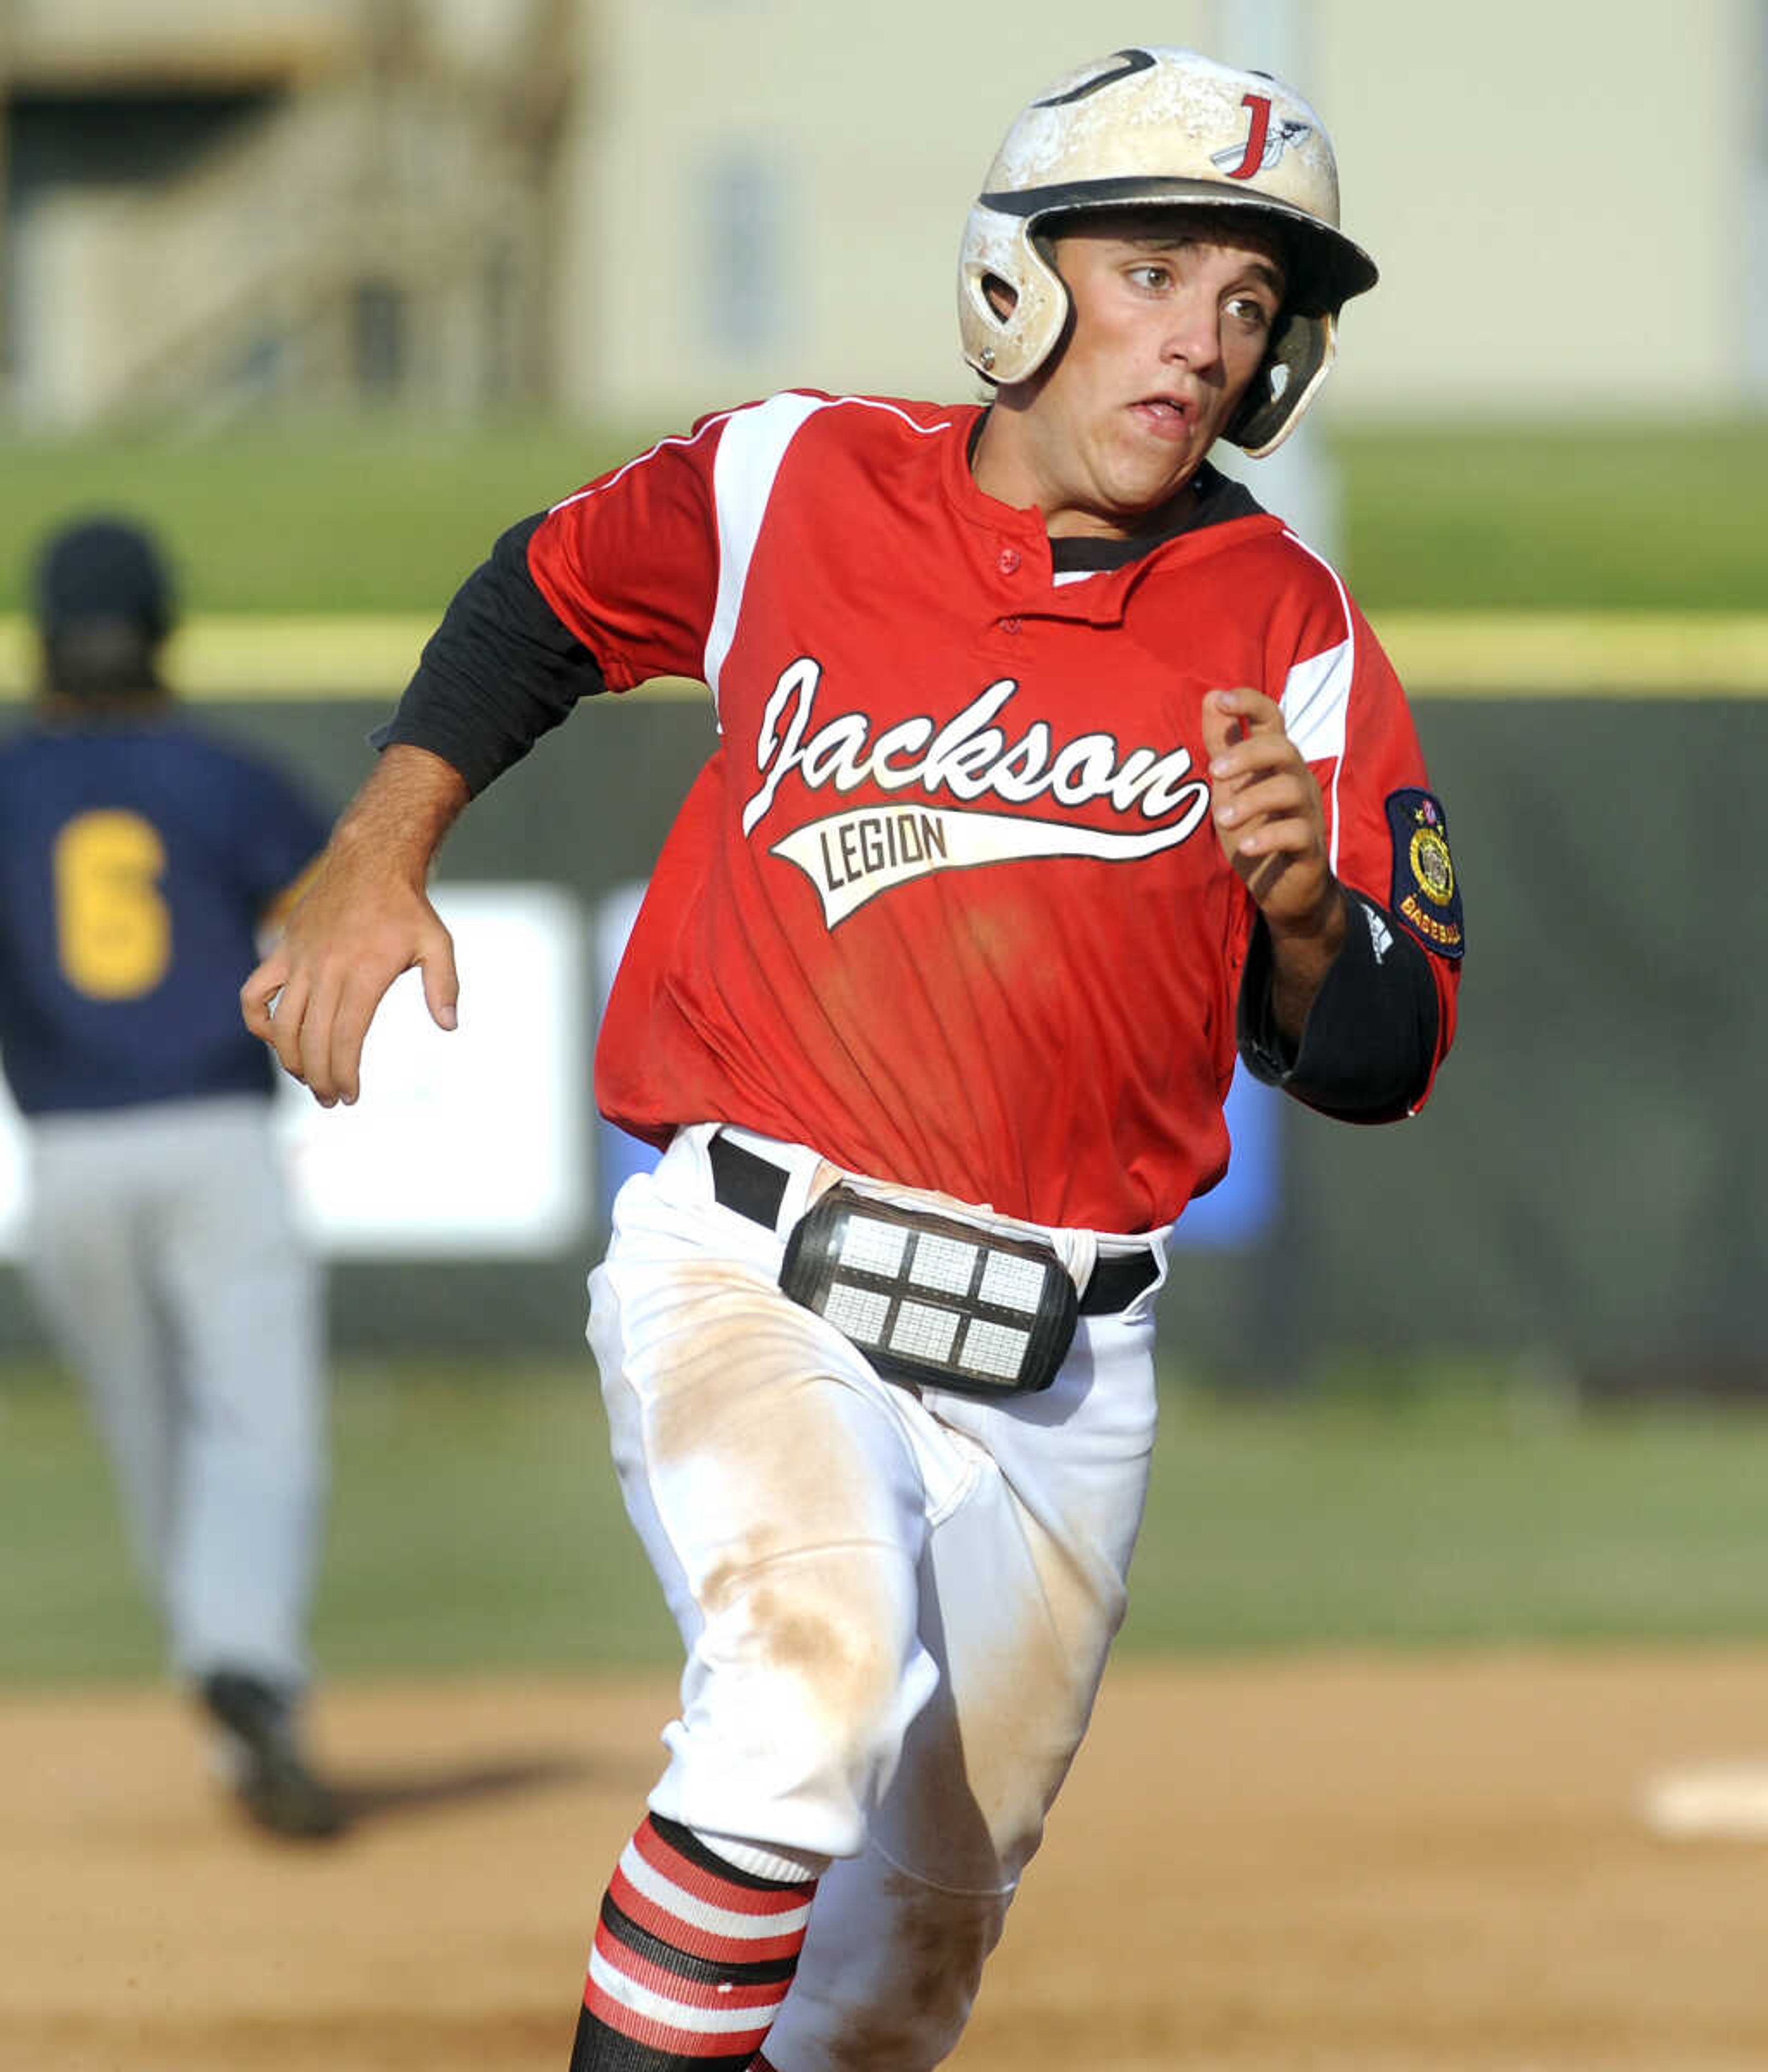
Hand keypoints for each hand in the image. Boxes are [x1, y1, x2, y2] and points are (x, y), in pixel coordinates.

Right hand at [240, 745, 465, 1105]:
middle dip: (319, 1078)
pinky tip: (274, 1038)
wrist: (370, 860)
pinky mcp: (283, 950)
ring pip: (281, 1023)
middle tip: (330, 1100)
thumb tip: (449, 1026)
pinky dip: (257, 1020)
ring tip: (307, 1079)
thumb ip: (444, 986)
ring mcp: (299, 960)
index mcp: (363, 974)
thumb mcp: (437, 943)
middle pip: (312, 1040)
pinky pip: (255, 992)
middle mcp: (326, 970)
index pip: (344, 1039)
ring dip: (290, 1059)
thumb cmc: (408, 907)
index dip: (343, 1073)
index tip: (350, 1096)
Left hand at [1200, 687, 1336, 936]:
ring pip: (1291, 789)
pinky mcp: (1311, 847)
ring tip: (1224, 819)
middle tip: (1214, 771)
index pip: (1272, 718)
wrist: (1284, 888)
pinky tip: (1247, 847)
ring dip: (1252, 800)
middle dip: (1248, 753)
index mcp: (1275, 763)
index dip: (1249, 703)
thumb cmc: (1256, 828)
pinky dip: (1270, 837)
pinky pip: (1298, 833)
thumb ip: (1222, 744)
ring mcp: (1306, 813)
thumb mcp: (1231, 785)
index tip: (1220, 699)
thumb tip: (1210, 695)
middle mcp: (1295, 780)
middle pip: (1284, 748)